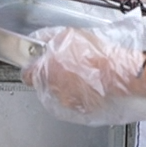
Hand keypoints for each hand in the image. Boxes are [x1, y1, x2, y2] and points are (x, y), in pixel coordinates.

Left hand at [22, 16, 145, 125]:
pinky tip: (90, 84)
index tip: (39, 63)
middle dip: (51, 75)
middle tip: (67, 64)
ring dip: (65, 85)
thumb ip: (47, 39)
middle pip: (43, 84)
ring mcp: (66, 103)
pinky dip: (79, 95)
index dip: (32, 67)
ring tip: (82, 73)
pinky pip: (74, 102)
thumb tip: (39, 42)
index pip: (26, 74)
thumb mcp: (67, 35)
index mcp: (44, 72)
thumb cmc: (95, 54)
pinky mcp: (81, 111)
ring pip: (59, 94)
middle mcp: (52, 91)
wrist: (119, 73)